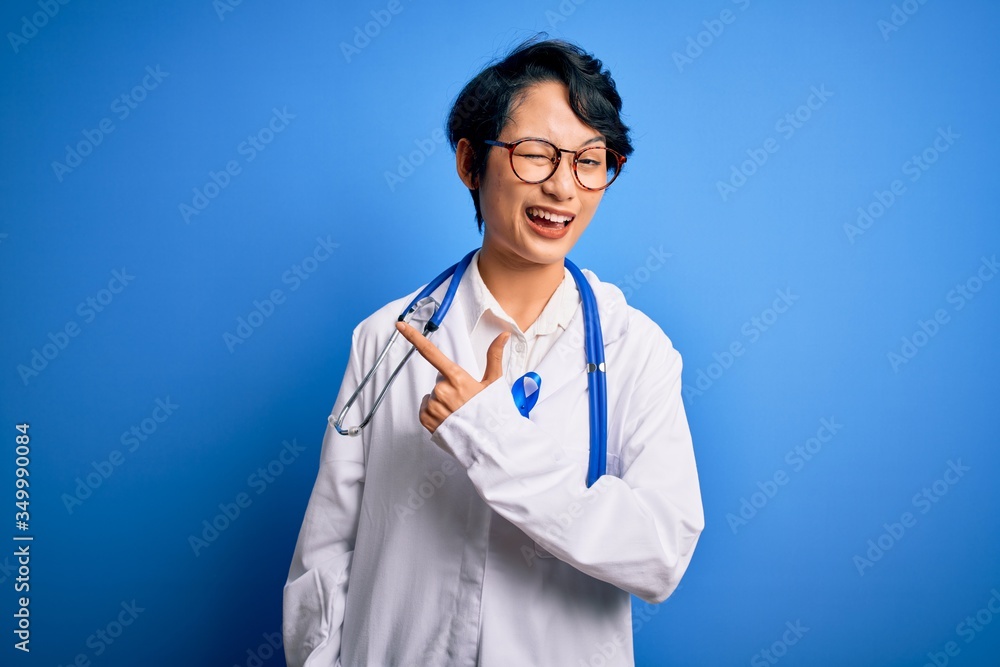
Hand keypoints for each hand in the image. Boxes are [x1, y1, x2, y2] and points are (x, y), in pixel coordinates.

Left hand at [395, 321, 509, 432]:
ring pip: (433, 396)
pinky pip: (427, 409)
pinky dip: (436, 413)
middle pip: (440, 381)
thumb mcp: (494, 382)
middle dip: (450, 388)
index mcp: (456, 377)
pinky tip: (450, 419)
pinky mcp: (426, 419)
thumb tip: (503, 335)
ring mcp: (433, 406)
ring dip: (444, 402)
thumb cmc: (493, 412)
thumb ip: (494, 356)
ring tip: (460, 413)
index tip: (400, 325)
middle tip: (466, 401)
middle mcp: (441, 390)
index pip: (431, 352)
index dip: (413, 337)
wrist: (489, 442)